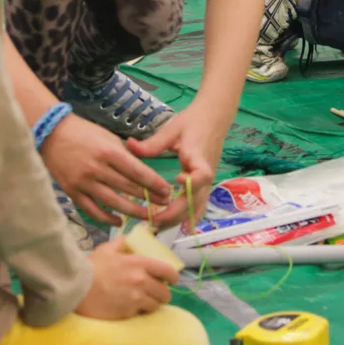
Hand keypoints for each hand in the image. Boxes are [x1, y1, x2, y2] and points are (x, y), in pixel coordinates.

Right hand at [42, 115, 174, 224]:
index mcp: (109, 152)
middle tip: (164, 204)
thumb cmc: (83, 132)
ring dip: (133, 211)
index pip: (137, 171)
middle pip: (128, 188)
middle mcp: (97, 168)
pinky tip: (120, 221)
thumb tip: (145, 167)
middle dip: (149, 197)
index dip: (154, 183)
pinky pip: (93, 210)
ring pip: (113, 202)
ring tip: (148, 216)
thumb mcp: (108, 137)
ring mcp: (84, 182)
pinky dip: (107, 218)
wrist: (51, 133)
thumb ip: (126, 153)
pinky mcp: (72, 192)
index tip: (167, 191)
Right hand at [76, 238, 177, 319]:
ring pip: (156, 305)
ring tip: (144, 301)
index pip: (168, 271)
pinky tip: (132, 307)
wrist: (75, 289)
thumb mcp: (107, 249)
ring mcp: (135, 298)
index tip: (171, 279)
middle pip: (165, 292)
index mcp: (139, 263)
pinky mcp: (128, 313)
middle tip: (155, 292)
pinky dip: (140, 312)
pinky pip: (142, 314)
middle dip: (162, 293)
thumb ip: (125, 242)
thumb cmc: (91, 268)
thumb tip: (141, 233)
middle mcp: (141, 281)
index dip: (173, 277)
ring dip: (152, 304)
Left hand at [128, 97, 230, 225]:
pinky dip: (187, 217)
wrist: (214, 118)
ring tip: (157, 226)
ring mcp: (207, 182)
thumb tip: (129, 146)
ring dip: (179, 219)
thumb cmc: (193, 121)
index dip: (192, 182)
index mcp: (199, 157)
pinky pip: (198, 206)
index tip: (176, 180)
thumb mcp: (172, 129)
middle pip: (196, 200)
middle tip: (152, 220)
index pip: (202, 175)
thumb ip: (152, 143)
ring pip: (197, 208)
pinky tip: (172, 225)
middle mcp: (206, 174)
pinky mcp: (204, 185)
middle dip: (175, 213)